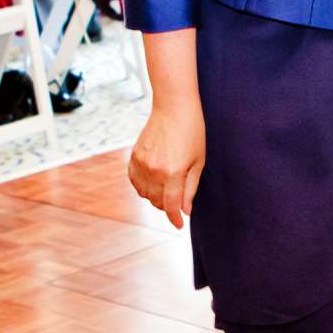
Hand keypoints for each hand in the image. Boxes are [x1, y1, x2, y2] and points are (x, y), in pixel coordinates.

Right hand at [128, 99, 205, 226]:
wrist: (174, 107)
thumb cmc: (193, 132)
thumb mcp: (199, 161)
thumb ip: (191, 188)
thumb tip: (185, 210)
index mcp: (173, 173)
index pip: (171, 205)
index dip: (175, 219)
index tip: (179, 225)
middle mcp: (155, 170)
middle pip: (157, 202)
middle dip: (168, 206)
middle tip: (177, 203)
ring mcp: (142, 163)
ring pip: (144, 193)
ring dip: (155, 197)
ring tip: (166, 191)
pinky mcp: (134, 156)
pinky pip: (134, 181)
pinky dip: (142, 187)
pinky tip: (152, 183)